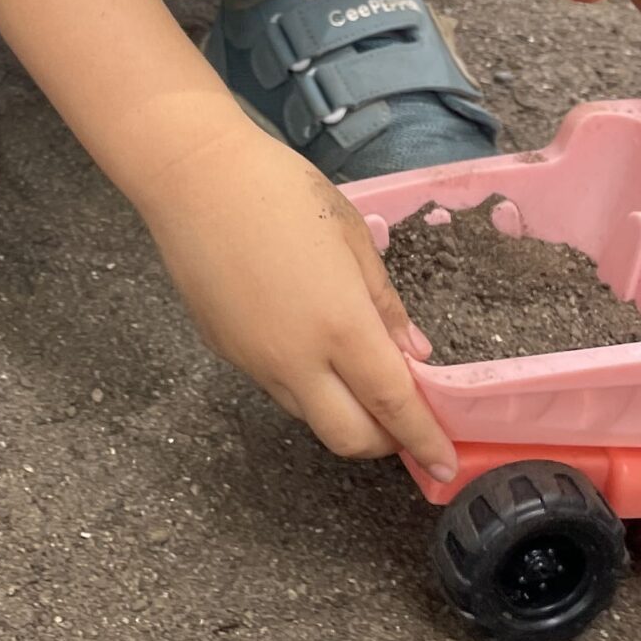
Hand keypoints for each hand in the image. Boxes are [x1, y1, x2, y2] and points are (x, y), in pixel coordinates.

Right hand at [136, 111, 456, 477]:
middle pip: (349, 437)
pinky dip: (303, 381)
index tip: (447, 464)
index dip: (425, 441)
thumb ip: (384, 302)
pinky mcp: (225, 351)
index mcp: (340, 325)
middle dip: (384, 441)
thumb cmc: (280, 190)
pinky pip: (275, 385)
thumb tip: (412, 353)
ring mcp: (255, 361)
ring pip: (309, 415)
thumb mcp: (350, 234)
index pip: (394, 406)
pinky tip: (300, 334)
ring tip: (351, 370)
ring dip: (341, 411)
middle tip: (401, 416)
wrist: (192, 175)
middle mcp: (297, 359)